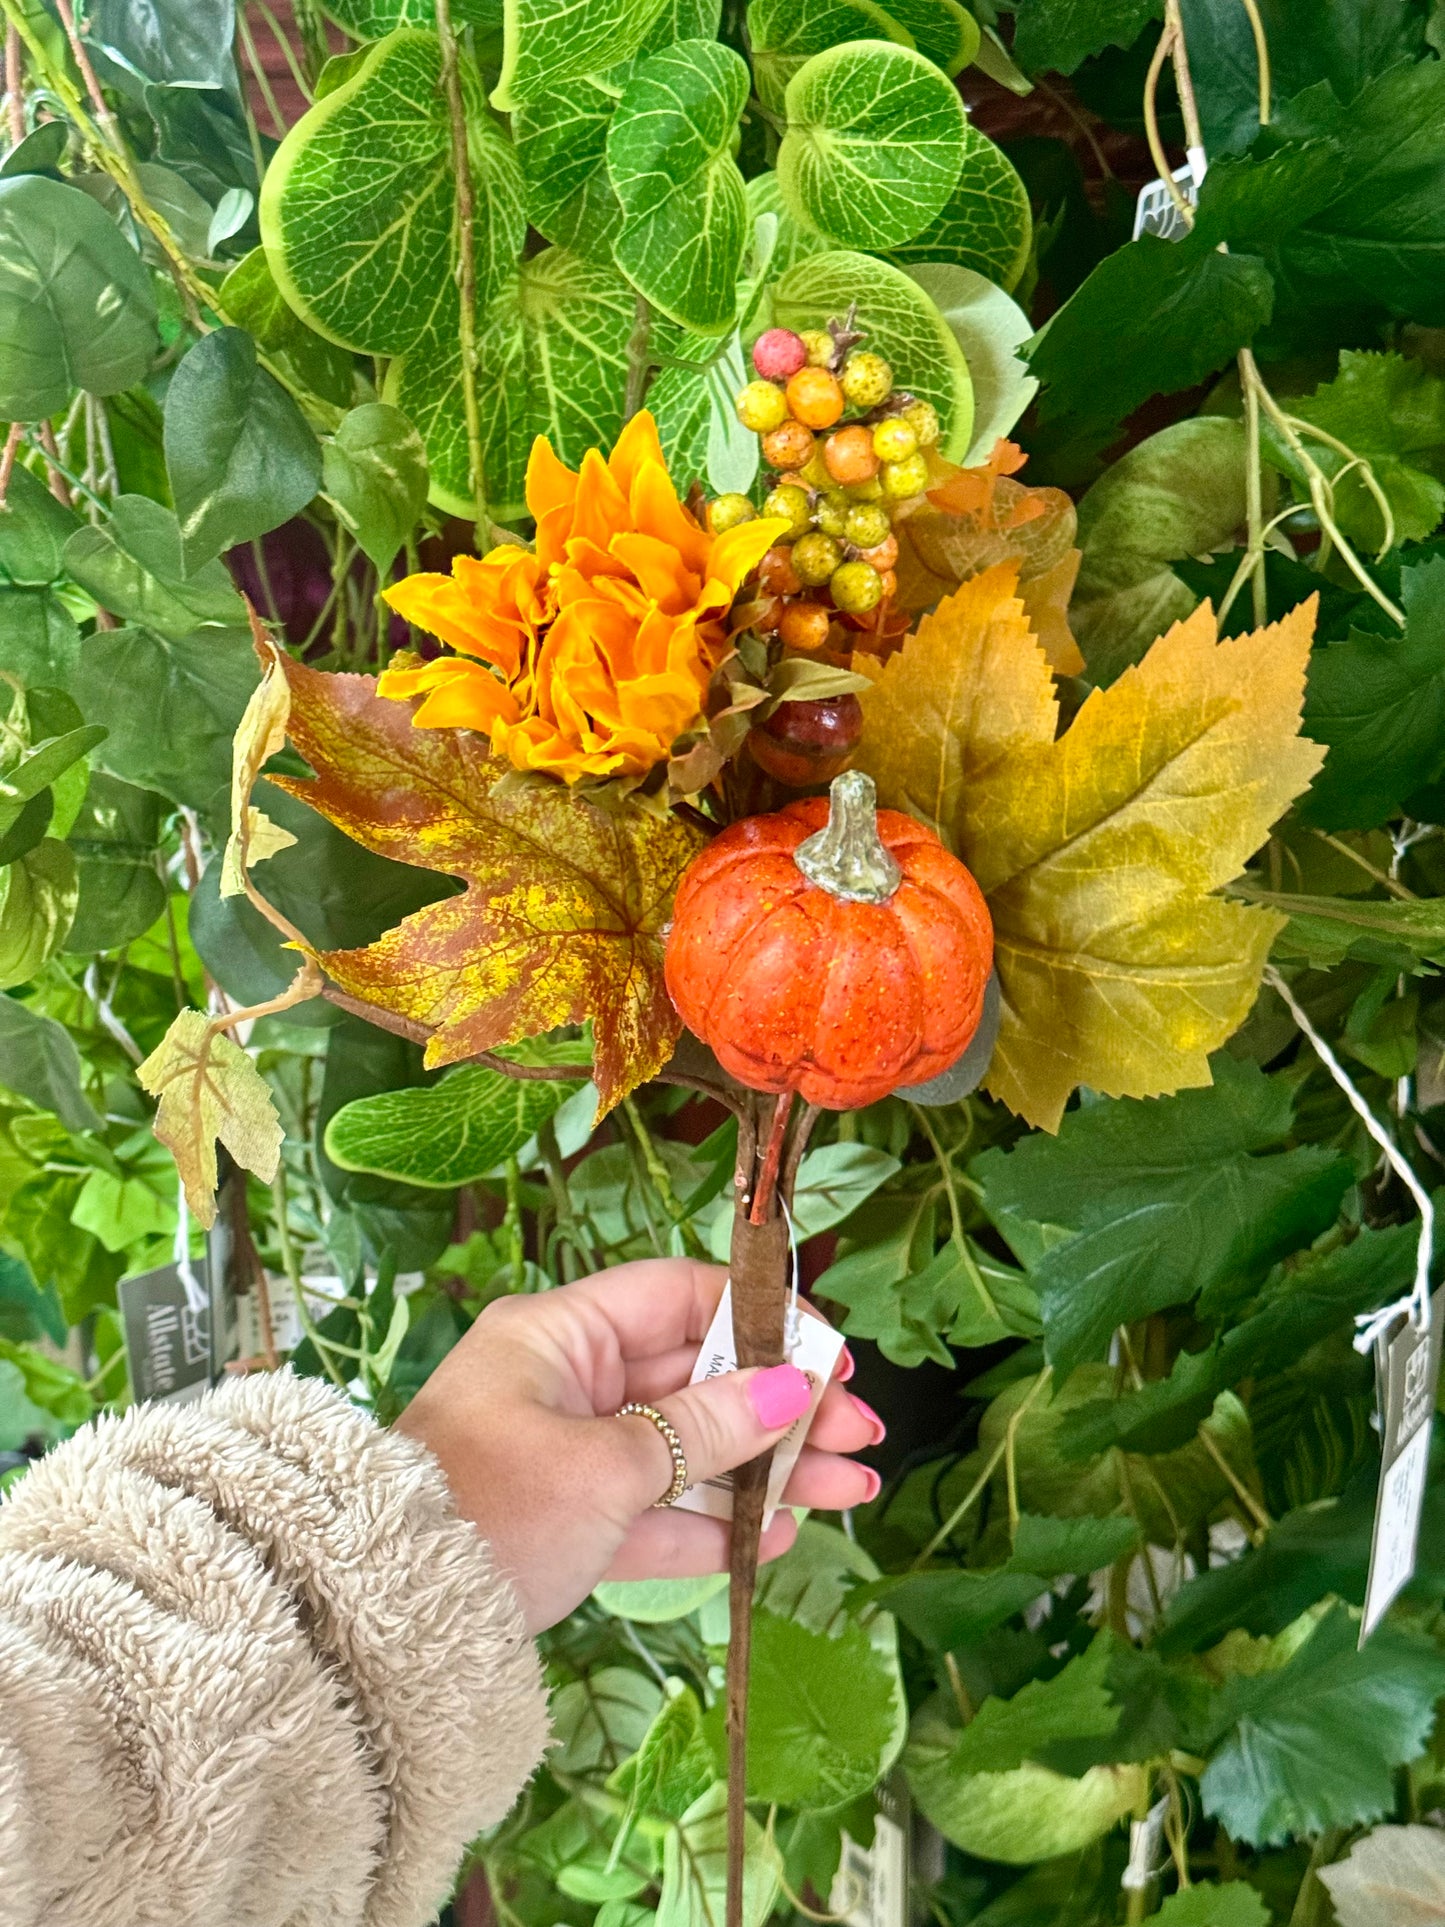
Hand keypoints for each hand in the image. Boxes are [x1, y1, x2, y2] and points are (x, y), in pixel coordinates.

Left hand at [395, 1258, 882, 1631]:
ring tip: (848, 1492)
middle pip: (694, 1379)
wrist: (385, 1623)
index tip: (832, 1358)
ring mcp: (567, 1454)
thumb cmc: (489, 1511)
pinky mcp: (568, 1524)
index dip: (761, 1323)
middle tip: (860, 1436)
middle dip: (782, 1408)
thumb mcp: (605, 1466)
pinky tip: (775, 1536)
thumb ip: (704, 1429)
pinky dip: (710, 1525)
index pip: (678, 1300)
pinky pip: (654, 1512)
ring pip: (685, 1451)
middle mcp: (565, 1383)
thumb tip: (793, 1386)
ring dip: (764, 1470)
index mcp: (558, 1336)